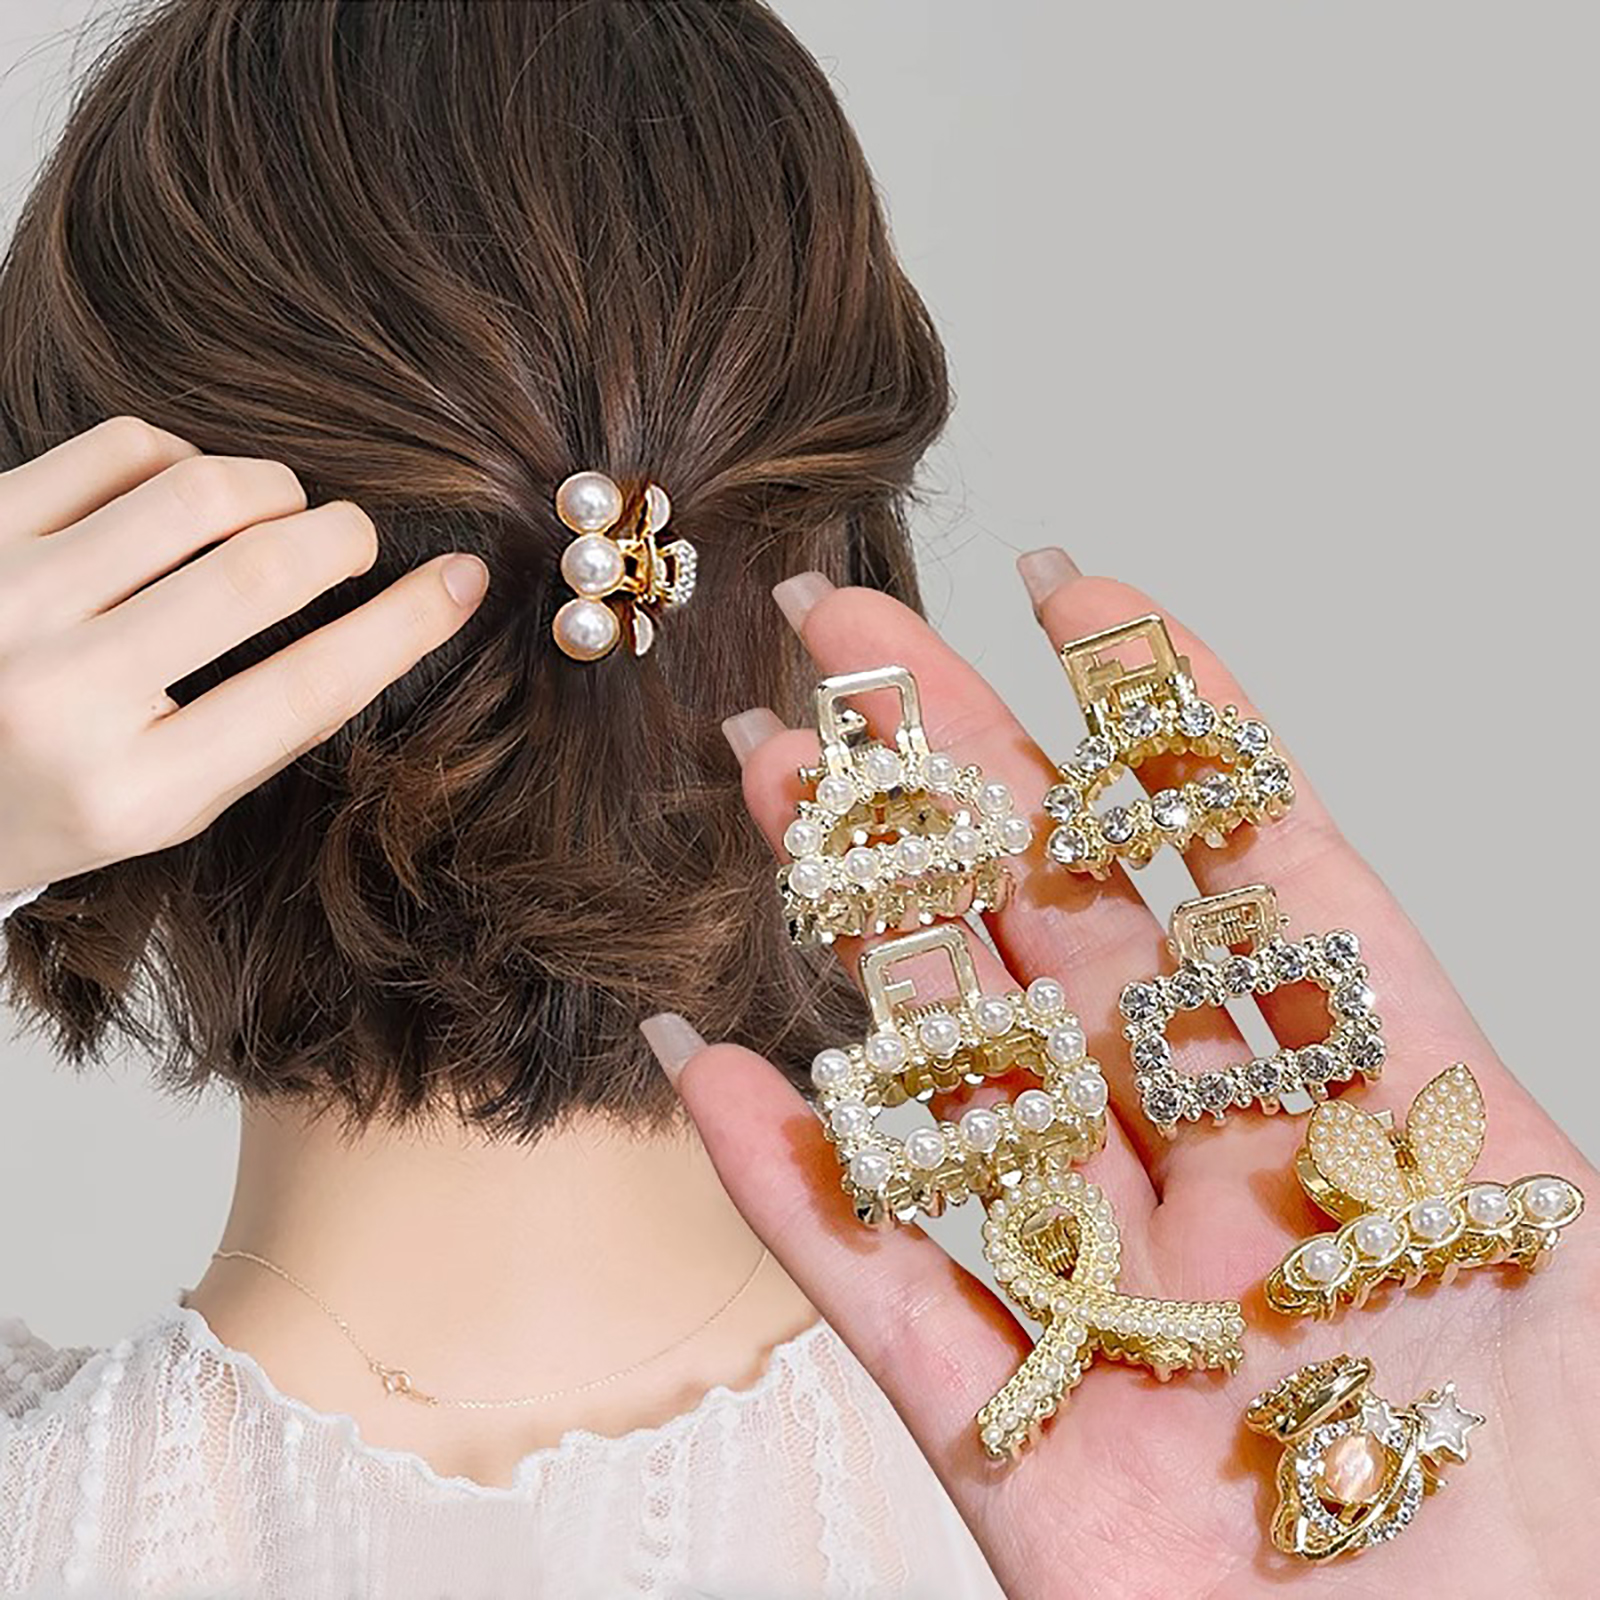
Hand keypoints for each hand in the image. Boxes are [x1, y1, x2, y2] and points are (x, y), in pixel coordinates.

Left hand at [0, 416, 487, 896]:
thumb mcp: (171, 799)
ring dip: (271, 489)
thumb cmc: (59, 794)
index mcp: (132, 789)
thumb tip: (391, 612)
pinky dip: (184, 458)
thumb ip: (264, 723)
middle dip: (341, 539)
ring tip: (281, 510)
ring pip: (194, 495)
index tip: (463, 581)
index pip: (305, 690)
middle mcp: (59, 696)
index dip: (404, 626)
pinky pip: (119, 449)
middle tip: (358, 538)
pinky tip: (187, 495)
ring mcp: (5, 602)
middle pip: (258, 575)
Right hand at [647, 563, 1597, 1597]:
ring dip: (852, 929)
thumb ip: (1407, 1028)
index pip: (1231, 866)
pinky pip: (880, 1295)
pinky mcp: (1018, 1444)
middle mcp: (1206, 1176)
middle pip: (1048, 934)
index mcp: (1345, 1114)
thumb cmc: (1574, 1512)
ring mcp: (1098, 1299)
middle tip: (848, 642)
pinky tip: (715, 1070)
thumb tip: (1294, 846)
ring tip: (770, 789)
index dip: (1149, 722)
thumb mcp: (1534, 1216)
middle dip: (948, 778)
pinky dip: (790, 1186)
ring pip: (947, 1075)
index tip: (1068, 591)